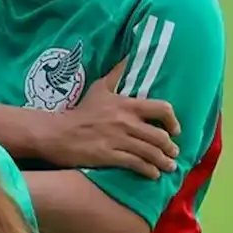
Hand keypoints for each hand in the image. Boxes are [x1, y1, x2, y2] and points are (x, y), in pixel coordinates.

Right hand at [46, 59, 181, 178]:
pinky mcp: (110, 156)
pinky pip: (137, 164)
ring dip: (164, 162)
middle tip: (173, 154)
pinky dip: (149, 171)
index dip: (173, 121)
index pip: (161, 109)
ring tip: (169, 167)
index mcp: (126, 104)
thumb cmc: (80, 111)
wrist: (58, 133)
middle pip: (160, 136)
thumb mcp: (99, 88)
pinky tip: (153, 174)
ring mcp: (118, 140)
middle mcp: (125, 122)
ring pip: (151, 152)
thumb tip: (129, 58)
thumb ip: (116, 74)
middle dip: (170, 148)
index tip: (175, 131)